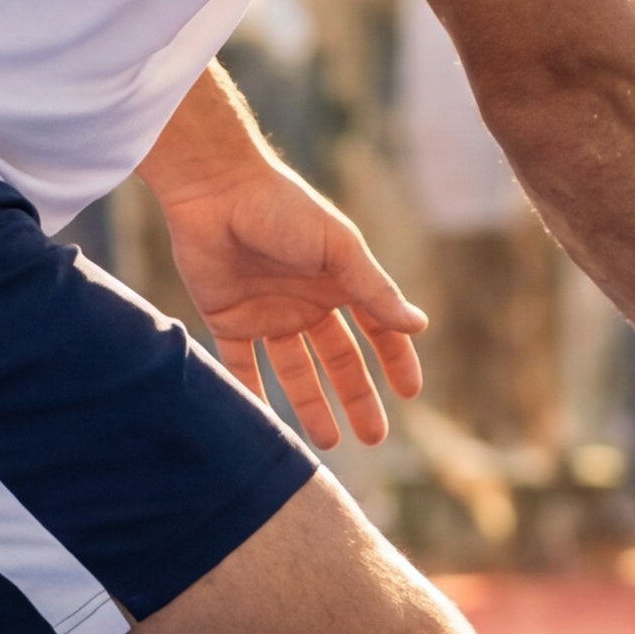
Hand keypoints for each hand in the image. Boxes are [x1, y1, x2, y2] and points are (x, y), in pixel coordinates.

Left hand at [153, 159, 426, 448]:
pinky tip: (266, 427)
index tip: (410, 393)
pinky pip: (241, 367)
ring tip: (327, 443)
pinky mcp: (227, 319)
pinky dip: (252, 395)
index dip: (396, 360)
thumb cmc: (283, 209)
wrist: (214, 190)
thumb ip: (374, 290)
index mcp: (339, 281)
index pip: (377, 329)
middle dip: (357, 397)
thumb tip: (419, 326)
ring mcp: (268, 313)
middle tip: (374, 438)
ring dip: (311, 404)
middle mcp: (307, 301)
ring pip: (294, 370)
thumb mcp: (339, 249)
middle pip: (339, 359)